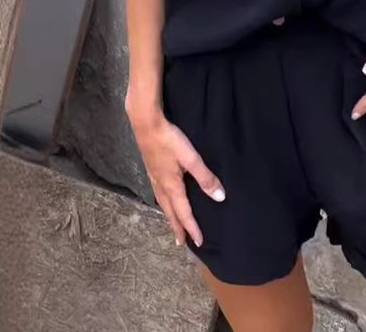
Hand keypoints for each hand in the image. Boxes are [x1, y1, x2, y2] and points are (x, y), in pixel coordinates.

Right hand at [126, 104, 224, 246]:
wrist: (146, 124)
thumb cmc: (169, 140)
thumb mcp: (191, 158)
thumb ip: (205, 177)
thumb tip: (220, 198)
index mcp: (171, 186)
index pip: (184, 212)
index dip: (192, 228)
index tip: (199, 242)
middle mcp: (161, 185)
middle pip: (170, 211)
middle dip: (177, 227)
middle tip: (181, 242)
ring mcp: (153, 177)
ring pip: (162, 203)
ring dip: (169, 215)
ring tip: (173, 223)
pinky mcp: (151, 168)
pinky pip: (158, 193)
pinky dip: (164, 202)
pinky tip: (165, 197)